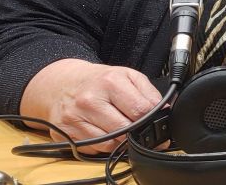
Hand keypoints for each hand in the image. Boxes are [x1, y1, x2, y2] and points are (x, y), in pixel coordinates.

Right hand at [21, 58, 162, 153]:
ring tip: (122, 129)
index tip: (157, 123)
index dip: (152, 119)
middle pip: (126, 129)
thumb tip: (165, 110)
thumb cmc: (98, 81)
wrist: (60, 84)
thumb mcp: (127, 76)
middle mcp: (90, 101)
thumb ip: (149, 92)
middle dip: (137, 131)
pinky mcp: (66, 134)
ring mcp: (75, 119)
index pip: (140, 110)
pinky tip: (104, 133)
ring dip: (121, 141)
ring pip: (111, 143)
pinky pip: (94, 149)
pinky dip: (104, 145)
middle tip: (140, 129)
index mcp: (110, 82)